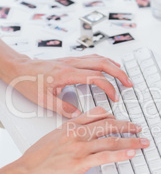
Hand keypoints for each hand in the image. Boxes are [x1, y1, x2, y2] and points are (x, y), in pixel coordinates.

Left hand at [9, 53, 132, 117]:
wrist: (18, 69)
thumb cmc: (28, 82)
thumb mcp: (44, 100)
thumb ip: (63, 109)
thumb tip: (79, 116)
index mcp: (67, 74)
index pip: (96, 78)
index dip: (109, 88)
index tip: (115, 97)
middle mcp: (72, 64)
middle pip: (103, 64)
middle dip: (119, 74)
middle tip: (129, 83)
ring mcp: (71, 60)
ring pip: (99, 58)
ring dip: (114, 66)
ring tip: (123, 75)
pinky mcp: (70, 61)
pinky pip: (92, 57)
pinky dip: (104, 61)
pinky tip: (108, 65)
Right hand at [15, 107, 149, 173]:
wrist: (27, 171)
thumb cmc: (37, 156)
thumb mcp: (54, 135)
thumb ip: (71, 129)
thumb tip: (83, 126)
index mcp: (71, 125)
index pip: (97, 114)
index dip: (114, 116)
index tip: (123, 119)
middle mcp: (77, 133)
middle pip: (109, 125)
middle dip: (127, 126)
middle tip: (138, 128)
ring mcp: (79, 147)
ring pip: (111, 140)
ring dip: (130, 141)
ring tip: (142, 142)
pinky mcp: (80, 163)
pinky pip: (105, 157)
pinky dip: (120, 155)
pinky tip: (131, 154)